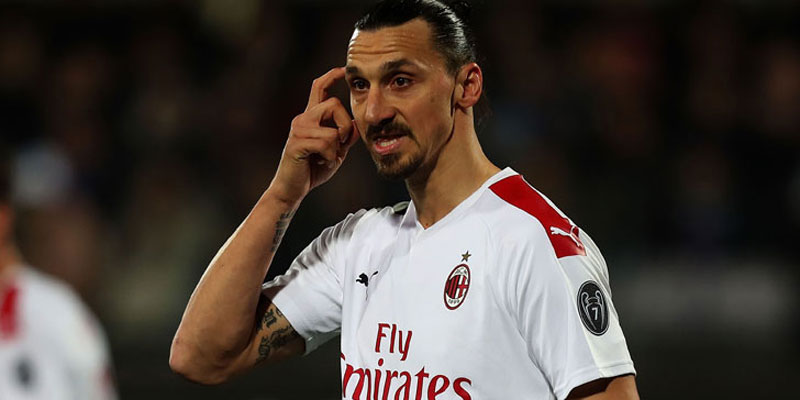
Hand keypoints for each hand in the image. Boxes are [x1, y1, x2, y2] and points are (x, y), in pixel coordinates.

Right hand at [269, 67, 359, 202]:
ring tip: (326, 158)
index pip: (319, 88)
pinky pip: (326, 143)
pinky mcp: (297, 143)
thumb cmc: (313, 169)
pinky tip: (321, 163)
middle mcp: (302, 119)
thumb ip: (345, 137)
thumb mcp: (336, 151)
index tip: (342, 70)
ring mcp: (298, 130)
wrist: (292, 189)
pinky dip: (330, 157)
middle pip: (334, 104)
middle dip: (344, 126)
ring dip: (336, 147)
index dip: (331, 77)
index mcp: (311, 118)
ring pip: (332, 128)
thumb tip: (355, 124)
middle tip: (340, 146)